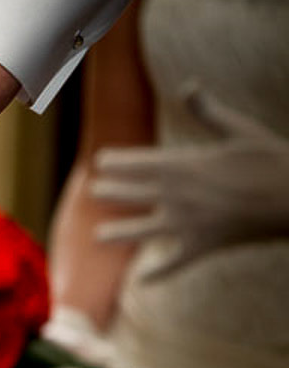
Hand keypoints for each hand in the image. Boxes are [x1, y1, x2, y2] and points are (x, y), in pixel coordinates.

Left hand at [93, 84, 288, 278]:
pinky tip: (142, 281)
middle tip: (96, 192)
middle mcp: (178, 195)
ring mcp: (188, 224)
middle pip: (130, 195)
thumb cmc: (272, 159)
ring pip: (140, 232)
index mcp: (183, 165)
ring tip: (99, 237)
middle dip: (108, 193)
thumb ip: (208, 112)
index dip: (113, 163)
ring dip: (117, 235)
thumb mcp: (240, 130)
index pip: (135, 164)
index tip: (100, 163)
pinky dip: (158, 273)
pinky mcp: (203, 246)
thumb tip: (190, 86)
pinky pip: (174, 263)